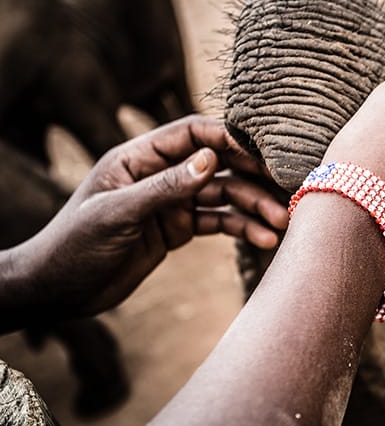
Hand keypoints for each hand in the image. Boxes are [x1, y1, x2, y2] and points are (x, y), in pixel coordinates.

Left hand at [19, 115, 288, 316]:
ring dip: (253, 207)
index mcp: (138, 158)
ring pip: (224, 195)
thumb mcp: (119, 214)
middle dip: (251, 176)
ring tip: (280, 223)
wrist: (58, 291)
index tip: (261, 153)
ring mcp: (171, 202)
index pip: (192, 133)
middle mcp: (159, 175)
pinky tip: (264, 239)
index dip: (227, 138)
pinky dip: (242, 229)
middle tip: (284, 188)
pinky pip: (218, 223)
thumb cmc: (75, 245)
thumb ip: (166, 186)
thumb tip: (211, 159)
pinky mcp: (178, 229)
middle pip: (217, 164)